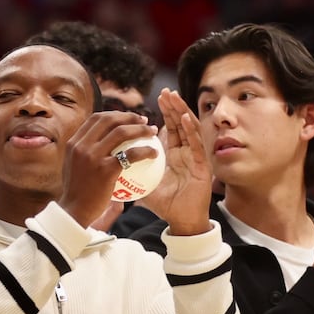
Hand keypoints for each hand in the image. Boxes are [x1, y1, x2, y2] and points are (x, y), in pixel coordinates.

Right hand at [59, 110, 157, 228]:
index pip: (96, 118)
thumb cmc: (77, 193)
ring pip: (121, 133)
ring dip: (141, 129)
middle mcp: (82, 146)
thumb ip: (85, 152)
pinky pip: (131, 155)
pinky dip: (145, 151)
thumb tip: (103, 142)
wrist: (74, 212)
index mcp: (74, 142)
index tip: (129, 119)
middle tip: (145, 121)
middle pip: (109, 120)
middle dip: (130, 116)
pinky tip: (154, 154)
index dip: (116, 114)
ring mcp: (93, 157)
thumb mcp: (74, 166)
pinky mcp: (105, 170)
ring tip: (153, 132)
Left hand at [138, 88, 213, 235]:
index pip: (170, 128)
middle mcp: (186, 153)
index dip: (165, 112)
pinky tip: (184, 118)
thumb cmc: (166, 205)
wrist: (181, 221)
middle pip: (180, 124)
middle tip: (165, 92)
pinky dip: (190, 131)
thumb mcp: (145, 184)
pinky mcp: (202, 166)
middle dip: (173, 106)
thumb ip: (132, 173)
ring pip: (189, 129)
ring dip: (181, 112)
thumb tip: (111, 165)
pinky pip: (196, 145)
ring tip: (174, 98)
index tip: (157, 98)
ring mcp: (195, 158)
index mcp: (173, 155)